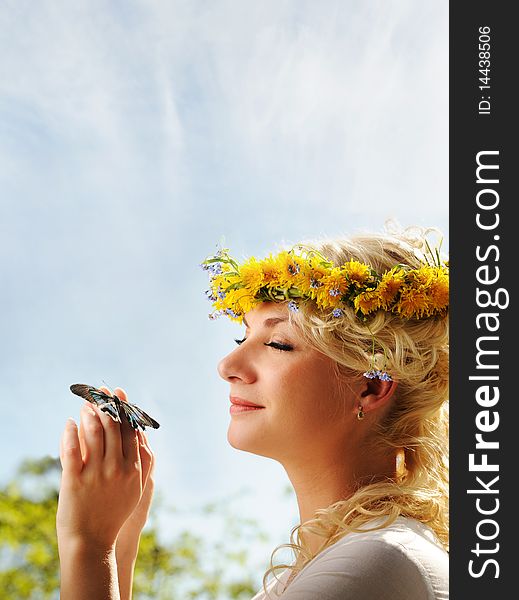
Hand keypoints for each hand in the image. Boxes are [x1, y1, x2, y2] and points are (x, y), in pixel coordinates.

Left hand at [57, 386, 152, 550]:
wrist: (92, 543)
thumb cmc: (114, 515)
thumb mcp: (136, 488)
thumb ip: (139, 462)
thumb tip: (138, 434)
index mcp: (133, 469)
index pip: (130, 430)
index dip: (124, 409)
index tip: (118, 394)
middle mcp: (117, 469)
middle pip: (113, 427)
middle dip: (107, 404)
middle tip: (101, 390)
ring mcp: (96, 475)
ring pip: (94, 433)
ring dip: (90, 413)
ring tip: (86, 403)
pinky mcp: (74, 481)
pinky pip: (71, 450)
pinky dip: (70, 432)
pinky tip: (70, 422)